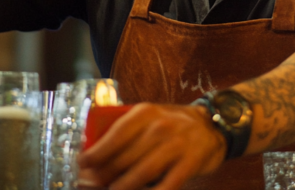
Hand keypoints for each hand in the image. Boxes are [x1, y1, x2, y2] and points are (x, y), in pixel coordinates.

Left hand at [77, 103, 226, 189]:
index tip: (81, 164)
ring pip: (141, 174)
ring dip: (123, 188)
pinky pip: (166, 186)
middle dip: (103, 176)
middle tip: (91, 184)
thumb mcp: (149, 117)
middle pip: (124, 158)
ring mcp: (176, 145)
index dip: (95, 153)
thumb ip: (126, 131)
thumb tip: (94, 153)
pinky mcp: (190, 163)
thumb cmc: (172, 124)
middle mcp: (160, 127)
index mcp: (145, 113)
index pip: (114, 135)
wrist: (212, 124)